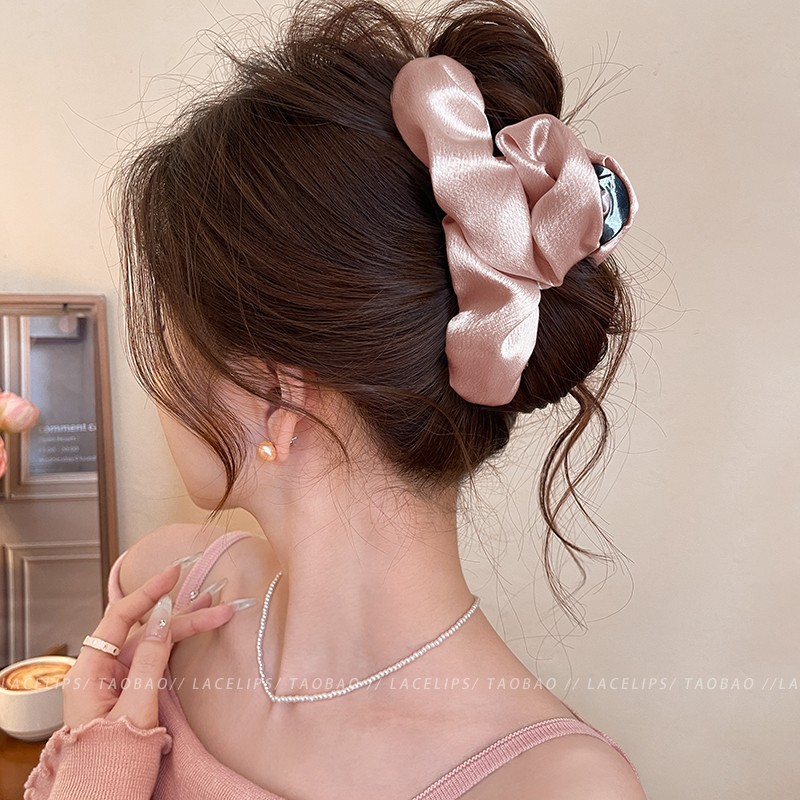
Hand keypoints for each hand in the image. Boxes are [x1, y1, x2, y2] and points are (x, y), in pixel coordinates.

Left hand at [63, 563, 236, 729]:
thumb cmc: (112, 762)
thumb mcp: (136, 707)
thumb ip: (151, 658)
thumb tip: (164, 614)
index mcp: (89, 671)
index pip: (120, 617)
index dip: (149, 592)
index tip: (174, 574)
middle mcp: (100, 671)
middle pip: (144, 631)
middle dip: (182, 615)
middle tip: (217, 602)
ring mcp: (115, 682)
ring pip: (153, 644)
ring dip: (184, 629)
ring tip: (216, 611)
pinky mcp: (128, 693)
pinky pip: (153, 661)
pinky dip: (176, 646)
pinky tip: (194, 633)